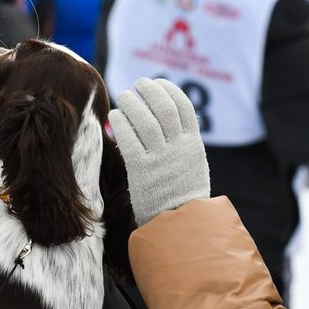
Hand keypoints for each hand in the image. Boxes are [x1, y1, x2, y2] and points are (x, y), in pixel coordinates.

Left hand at [109, 78, 209, 225]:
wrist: (180, 225)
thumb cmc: (183, 194)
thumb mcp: (193, 164)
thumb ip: (183, 142)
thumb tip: (168, 118)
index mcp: (193, 144)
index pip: (183, 106)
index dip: (169, 90)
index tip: (158, 83)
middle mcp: (178, 148)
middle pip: (163, 107)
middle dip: (149, 90)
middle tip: (138, 85)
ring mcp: (160, 159)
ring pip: (144, 119)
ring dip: (132, 102)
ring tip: (124, 96)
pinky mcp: (141, 170)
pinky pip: (128, 139)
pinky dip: (121, 122)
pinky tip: (115, 117)